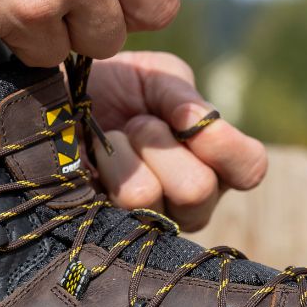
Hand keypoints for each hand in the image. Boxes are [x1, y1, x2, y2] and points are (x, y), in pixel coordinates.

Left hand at [85, 51, 266, 231]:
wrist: (56, 99)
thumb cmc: (114, 88)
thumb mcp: (155, 76)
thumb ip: (181, 95)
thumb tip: (197, 121)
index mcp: (214, 162)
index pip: (249, 168)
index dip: (225, 145)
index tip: (188, 117)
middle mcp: (190, 202)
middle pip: (197, 190)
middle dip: (160, 143)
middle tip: (137, 123)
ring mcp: (150, 222)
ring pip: (149, 198)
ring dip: (125, 153)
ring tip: (112, 138)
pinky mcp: (108, 229)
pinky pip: (113, 204)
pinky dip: (102, 166)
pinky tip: (92, 156)